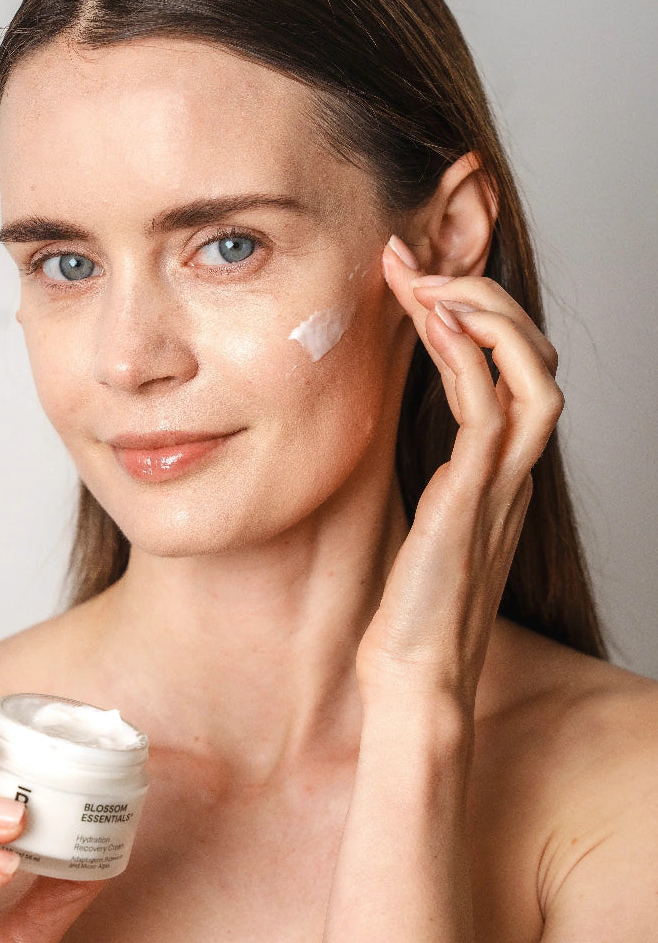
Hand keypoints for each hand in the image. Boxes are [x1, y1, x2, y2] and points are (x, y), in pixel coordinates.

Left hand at [358, 237, 562, 702]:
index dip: (470, 316)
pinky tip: (429, 325)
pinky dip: (468, 359)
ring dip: (480, 311)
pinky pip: (488, 411)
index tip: (410, 280)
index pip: (508, 372)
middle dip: (478, 294)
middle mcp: (510, 473)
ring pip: (529, 371)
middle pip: (533, 357)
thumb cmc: (411, 614)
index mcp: (497, 475)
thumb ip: (434, 485)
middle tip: (409, 260)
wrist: (416, 682)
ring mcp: (499, 486)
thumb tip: (410, 449)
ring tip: (423, 276)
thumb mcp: (423, 529)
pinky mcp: (472, 501)